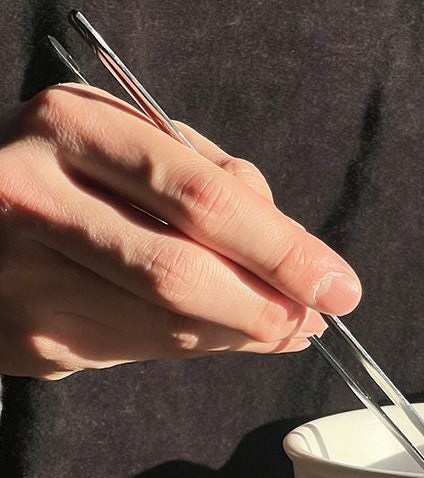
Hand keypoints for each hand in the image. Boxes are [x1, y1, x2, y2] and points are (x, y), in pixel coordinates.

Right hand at [0, 83, 361, 378]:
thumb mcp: (129, 140)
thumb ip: (211, 181)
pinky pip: (142, 351)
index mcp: (71, 126)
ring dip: (242, 335)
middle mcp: (34, 197)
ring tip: (286, 327)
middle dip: (267, 306)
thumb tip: (297, 254)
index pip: (201, 198)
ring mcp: (23, 275)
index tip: (337, 285)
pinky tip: (231, 333)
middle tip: (317, 319)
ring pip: (165, 326)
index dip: (281, 251)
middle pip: (181, 273)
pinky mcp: (28, 336)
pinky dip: (201, 346)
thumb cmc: (67, 170)